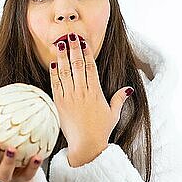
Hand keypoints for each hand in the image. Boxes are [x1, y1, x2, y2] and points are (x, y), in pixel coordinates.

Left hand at [50, 33, 132, 166]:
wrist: (86, 145)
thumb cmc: (100, 131)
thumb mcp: (113, 114)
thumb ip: (119, 99)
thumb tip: (128, 89)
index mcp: (96, 92)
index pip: (91, 67)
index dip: (86, 53)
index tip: (84, 42)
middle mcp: (82, 92)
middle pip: (77, 65)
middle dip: (74, 49)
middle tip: (71, 36)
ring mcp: (70, 97)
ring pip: (65, 72)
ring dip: (63, 57)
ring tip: (60, 44)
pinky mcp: (59, 103)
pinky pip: (55, 84)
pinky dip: (54, 72)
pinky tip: (53, 62)